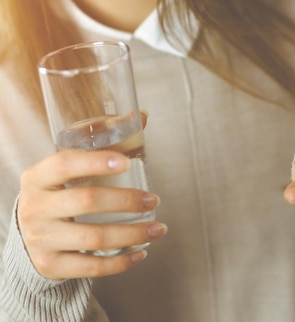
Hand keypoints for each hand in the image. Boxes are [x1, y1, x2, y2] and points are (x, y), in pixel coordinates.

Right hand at [17, 111, 164, 280]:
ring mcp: (40, 239)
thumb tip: (143, 115)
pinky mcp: (51, 265)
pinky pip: (91, 267)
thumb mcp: (68, 170)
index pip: (64, 164)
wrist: (30, 237)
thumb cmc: (59, 195)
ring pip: (94, 238)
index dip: (95, 162)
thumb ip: (102, 143)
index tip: (127, 162)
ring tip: (159, 229)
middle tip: (154, 200)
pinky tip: (142, 253)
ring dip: (133, 233)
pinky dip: (121, 262)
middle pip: (86, 201)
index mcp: (37, 177)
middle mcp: (35, 208)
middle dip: (127, 201)